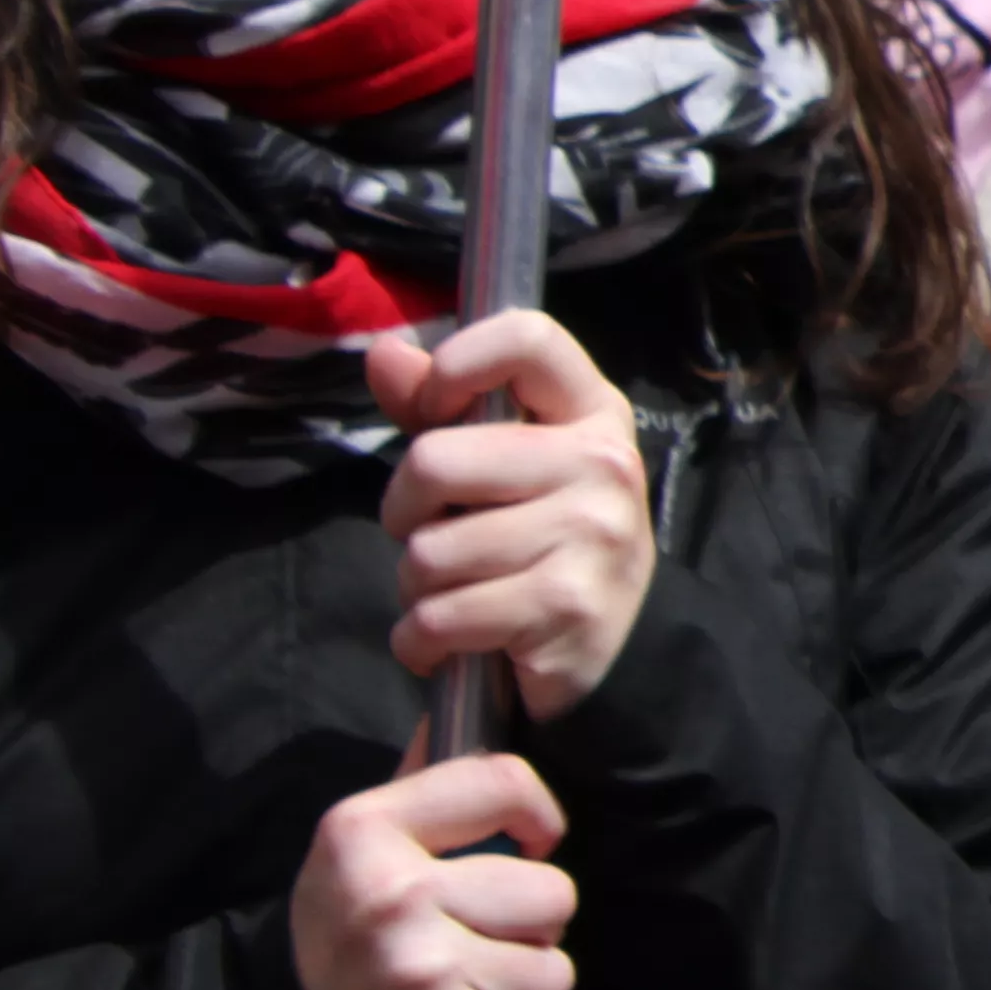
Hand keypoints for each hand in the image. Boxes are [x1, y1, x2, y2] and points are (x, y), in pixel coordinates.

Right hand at [291, 735, 579, 989]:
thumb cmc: (350, 946)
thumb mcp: (360, 854)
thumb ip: (422, 789)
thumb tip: (466, 704)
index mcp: (361, 833)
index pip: (505, 780)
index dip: (535, 815)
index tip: (525, 843)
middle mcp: (390, 898)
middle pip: (553, 891)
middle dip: (527, 926)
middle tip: (470, 944)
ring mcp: (418, 974)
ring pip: (555, 970)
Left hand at [370, 313, 655, 716]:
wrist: (607, 651)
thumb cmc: (540, 538)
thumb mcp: (502, 464)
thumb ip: (439, 408)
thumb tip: (384, 354)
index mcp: (592, 411)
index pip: (527, 338)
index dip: (456, 365)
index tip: (436, 412)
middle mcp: (604, 463)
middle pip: (435, 461)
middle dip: (405, 511)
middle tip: (434, 534)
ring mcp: (592, 533)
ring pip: (428, 552)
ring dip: (416, 587)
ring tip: (453, 593)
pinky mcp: (566, 605)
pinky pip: (439, 616)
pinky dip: (420, 641)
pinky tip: (447, 642)